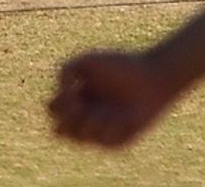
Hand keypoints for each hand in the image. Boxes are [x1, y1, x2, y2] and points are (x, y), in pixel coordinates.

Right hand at [48, 48, 174, 147]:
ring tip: (107, 110)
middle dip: (67, 119)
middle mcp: (84, 116)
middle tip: (81, 106)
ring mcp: (98, 131)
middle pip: (58, 130)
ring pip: (79, 137)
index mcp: (75, 97)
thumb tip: (58, 93)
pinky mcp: (114, 142)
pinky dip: (109, 126)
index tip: (73, 90)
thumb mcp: (87, 62)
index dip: (58, 103)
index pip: (53, 109)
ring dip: (90, 122)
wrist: (151, 79)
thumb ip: (64, 72)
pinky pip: (102, 140)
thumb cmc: (119, 66)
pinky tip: (123, 117)